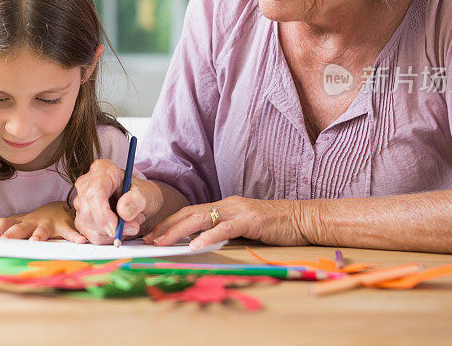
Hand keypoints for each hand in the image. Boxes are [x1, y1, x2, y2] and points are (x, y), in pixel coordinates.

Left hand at [0, 202, 85, 243]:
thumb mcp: (18, 222)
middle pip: (20, 228)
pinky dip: (75, 236)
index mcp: (19, 222)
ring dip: (39, 236)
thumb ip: (2, 229)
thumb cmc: (34, 220)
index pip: (4, 223)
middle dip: (12, 234)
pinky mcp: (63, 226)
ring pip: (42, 230)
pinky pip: (69, 232)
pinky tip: (80, 240)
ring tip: (36, 241)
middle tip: (4, 240)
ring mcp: (48, 224)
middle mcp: (32, 222)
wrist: (59, 209)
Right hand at [72, 159, 161, 244]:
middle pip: (89, 212)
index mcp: (101, 171)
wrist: (140, 202)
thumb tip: (123, 211)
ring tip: (130, 223)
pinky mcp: (82, 219)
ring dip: (112, 232)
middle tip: (134, 225)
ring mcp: (82, 203)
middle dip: (112, 226)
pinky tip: (120, 228)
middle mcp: (86, 185)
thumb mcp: (146, 194)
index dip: (102, 213)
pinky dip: (108, 237)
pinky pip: (91, 235)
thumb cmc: (141, 194)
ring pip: (89, 226)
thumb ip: (136, 201)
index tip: (115, 228)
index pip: (94, 193)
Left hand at [144, 196, 307, 249]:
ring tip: (163, 242)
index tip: (154, 234)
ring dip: (179, 231)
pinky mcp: (250, 220)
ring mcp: (238, 210)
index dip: (170, 222)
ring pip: (201, 218)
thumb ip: (224, 230)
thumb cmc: (274, 226)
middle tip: (149, 239)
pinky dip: (208, 236)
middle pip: (190, 213)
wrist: (301, 219)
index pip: (190, 212)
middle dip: (167, 226)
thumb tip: (200, 241)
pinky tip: (195, 245)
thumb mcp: (243, 226)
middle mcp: (227, 204)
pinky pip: (225, 228)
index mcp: (224, 206)